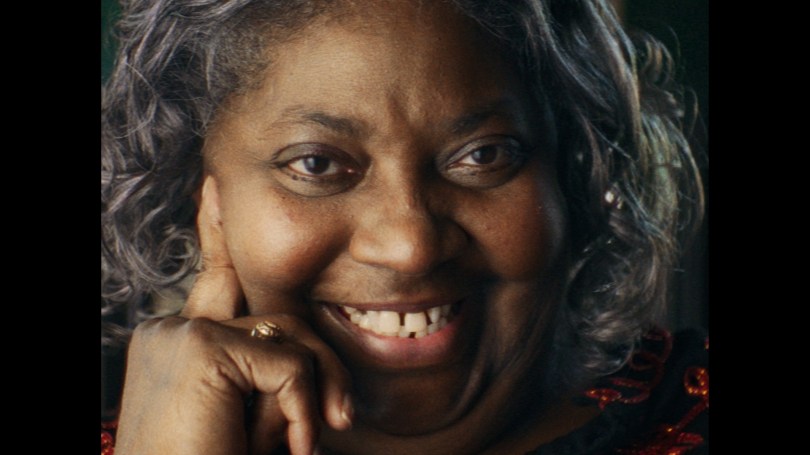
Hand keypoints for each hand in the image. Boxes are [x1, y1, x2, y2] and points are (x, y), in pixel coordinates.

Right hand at [114, 177, 352, 454]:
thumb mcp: (247, 414)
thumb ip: (266, 370)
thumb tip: (307, 352)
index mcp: (176, 341)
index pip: (215, 282)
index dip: (218, 235)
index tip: (215, 190)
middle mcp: (171, 329)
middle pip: (276, 313)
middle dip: (320, 363)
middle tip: (339, 419)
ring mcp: (184, 334)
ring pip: (289, 333)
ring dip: (311, 396)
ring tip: (301, 446)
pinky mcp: (202, 349)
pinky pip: (288, 364)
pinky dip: (301, 411)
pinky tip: (289, 448)